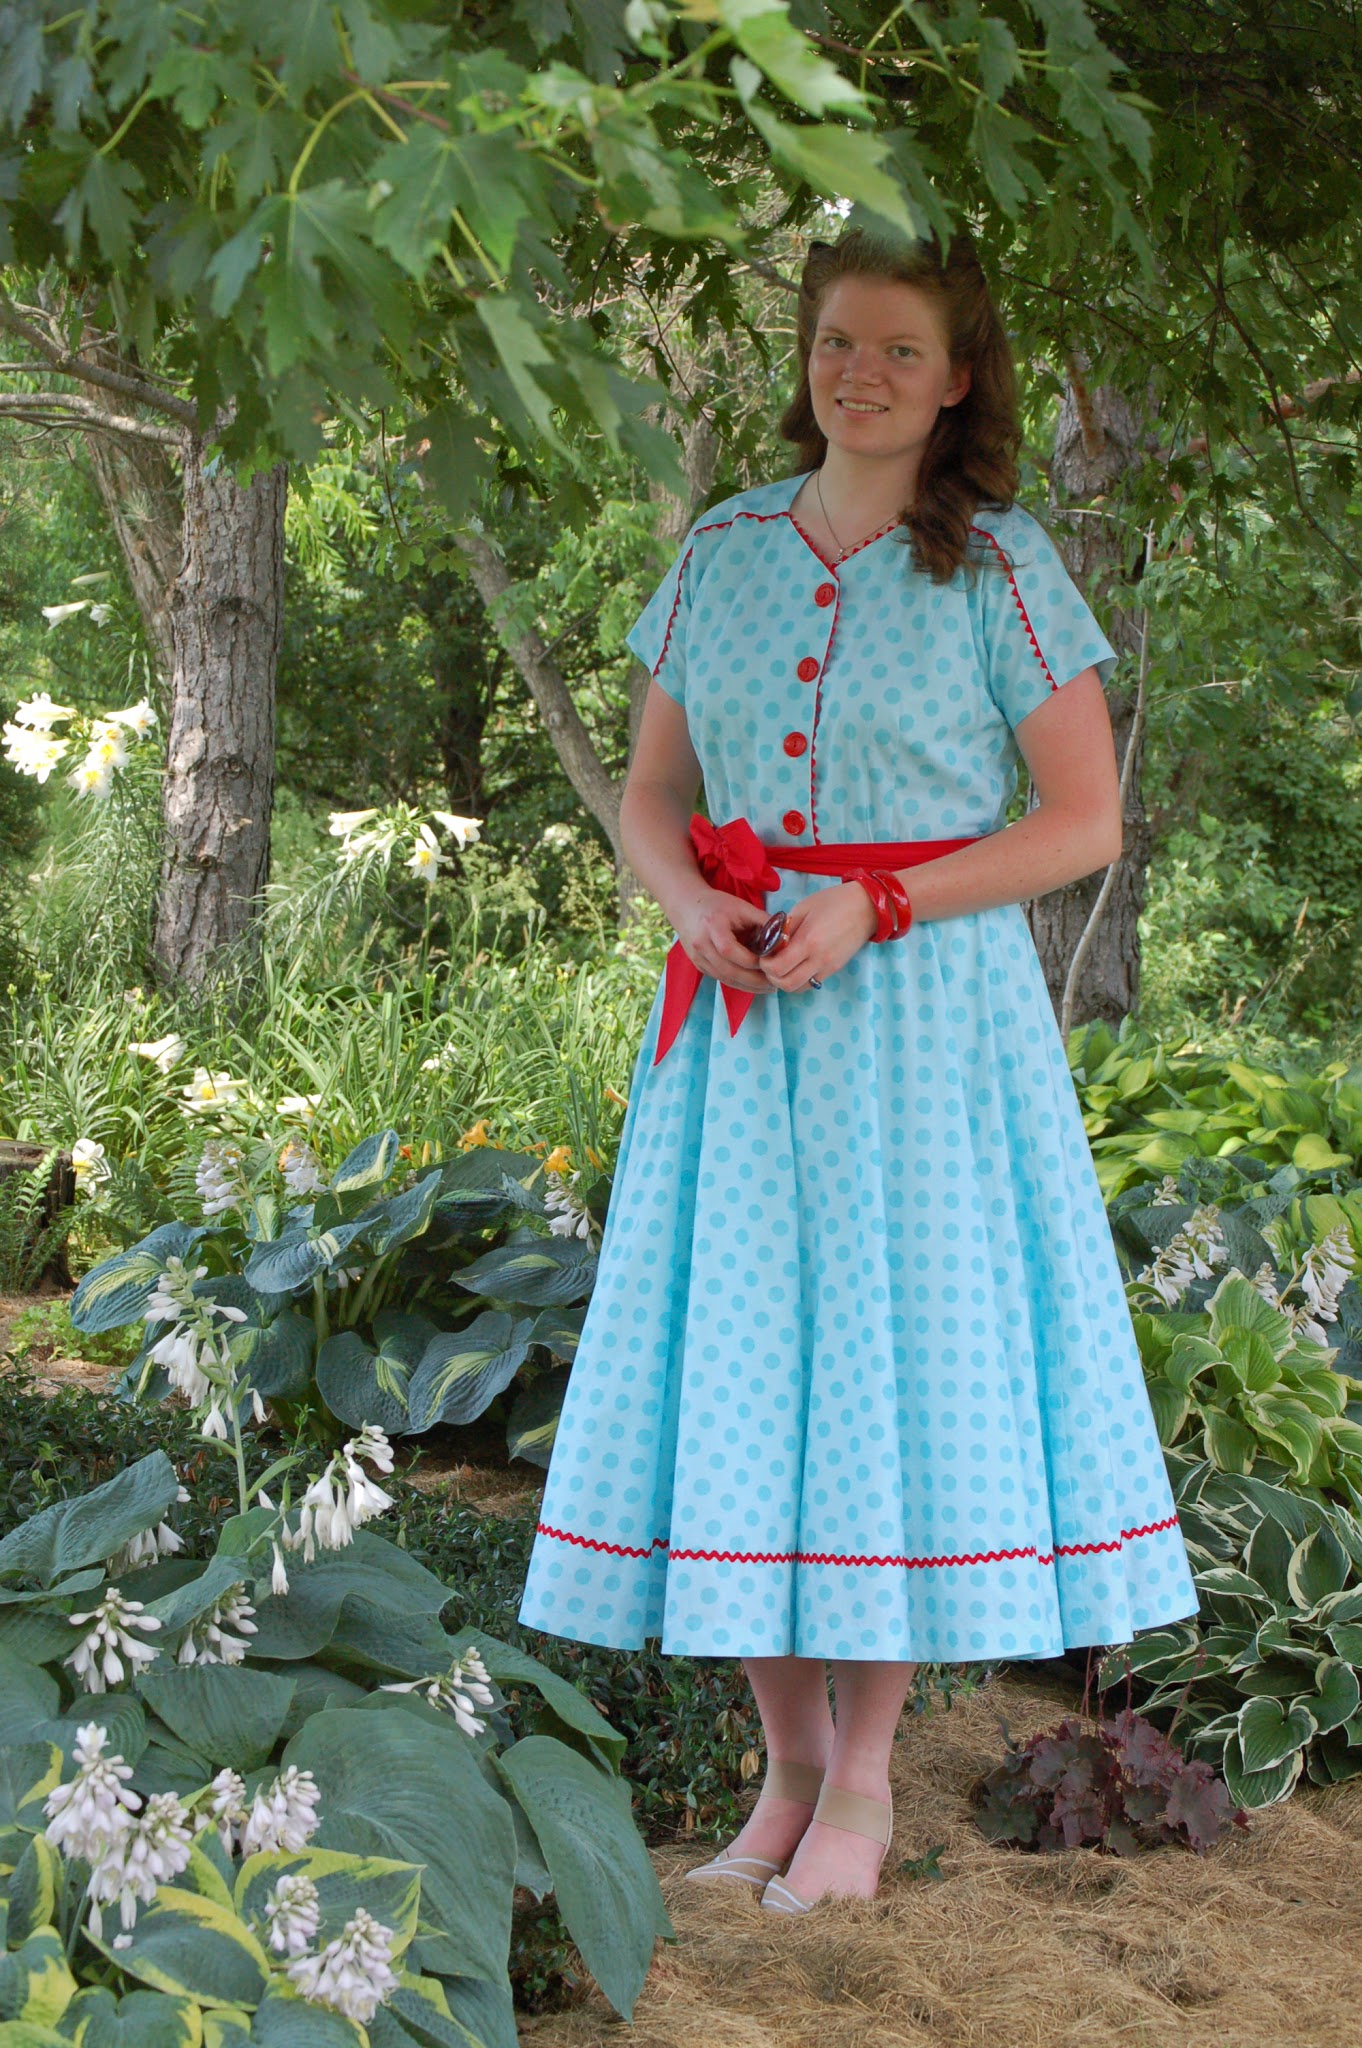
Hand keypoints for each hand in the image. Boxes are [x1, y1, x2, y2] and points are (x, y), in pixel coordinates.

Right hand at [669, 886, 772, 993]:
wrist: (686, 907)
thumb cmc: (718, 905)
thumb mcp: (742, 907)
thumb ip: (764, 922)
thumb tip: (786, 938)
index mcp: (712, 926)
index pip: (730, 950)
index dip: (751, 961)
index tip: (771, 964)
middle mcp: (701, 944)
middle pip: (728, 970)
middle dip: (753, 980)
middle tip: (775, 983)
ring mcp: (698, 958)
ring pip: (725, 979)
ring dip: (748, 986)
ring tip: (768, 987)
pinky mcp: (699, 965)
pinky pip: (721, 979)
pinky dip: (739, 983)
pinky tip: (754, 984)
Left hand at [758, 881, 878, 991]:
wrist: (866, 907)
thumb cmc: (834, 902)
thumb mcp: (803, 907)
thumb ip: (785, 927)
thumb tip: (771, 942)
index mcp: (808, 941)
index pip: (777, 968)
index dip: (765, 964)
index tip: (764, 953)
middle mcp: (819, 959)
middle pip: (786, 985)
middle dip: (771, 977)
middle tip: (769, 963)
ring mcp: (828, 967)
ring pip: (799, 988)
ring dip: (785, 981)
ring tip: (782, 965)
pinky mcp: (834, 969)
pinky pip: (812, 983)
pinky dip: (799, 980)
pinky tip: (797, 966)